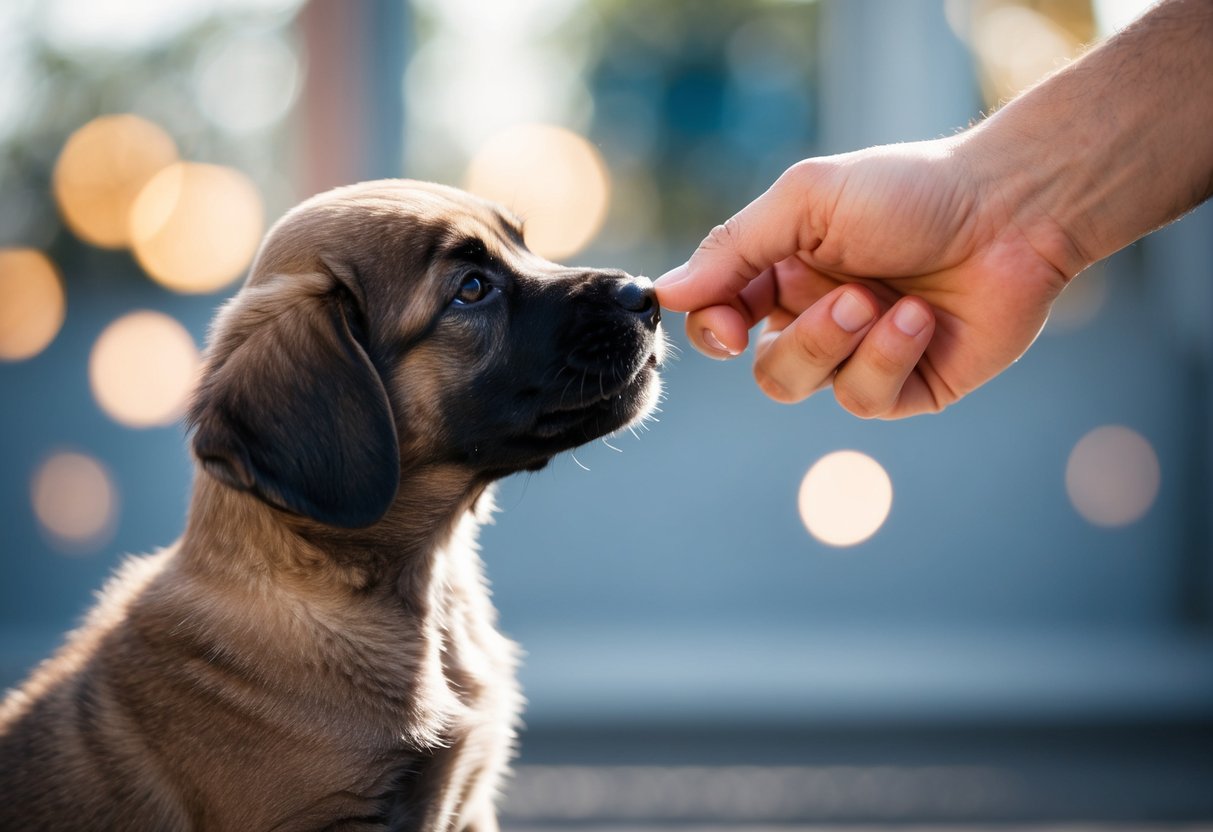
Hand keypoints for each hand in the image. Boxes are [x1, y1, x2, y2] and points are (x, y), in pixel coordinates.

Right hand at [655, 138, 1071, 417]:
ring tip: (888, 302)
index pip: (720, 319)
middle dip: (802, 340)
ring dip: (843, 345)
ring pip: (806, 388)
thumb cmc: (910, 191)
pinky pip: (865, 400)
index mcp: (784, 272)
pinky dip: (889, 357)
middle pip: (765, 369)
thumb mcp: (808, 202)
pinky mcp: (907, 385)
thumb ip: (733, 248)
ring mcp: (861, 356)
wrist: (1013, 209)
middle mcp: (817, 318)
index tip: (731, 324)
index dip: (716, 329)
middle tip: (851, 298)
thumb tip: (664, 293)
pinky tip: (923, 319)